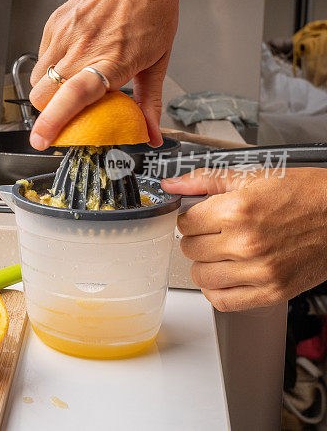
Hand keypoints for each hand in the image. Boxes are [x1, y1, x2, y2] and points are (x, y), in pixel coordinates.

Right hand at [29, 0, 182, 149]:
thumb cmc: (153, 11)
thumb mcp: (158, 63)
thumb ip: (150, 104)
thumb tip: (151, 136)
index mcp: (112, 61)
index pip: (72, 96)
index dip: (52, 122)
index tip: (42, 141)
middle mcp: (83, 47)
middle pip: (42, 95)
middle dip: (47, 112)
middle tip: (64, 113)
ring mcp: (65, 34)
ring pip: (37, 80)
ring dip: (47, 91)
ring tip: (71, 83)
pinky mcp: (54, 23)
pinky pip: (41, 58)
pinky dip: (52, 67)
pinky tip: (73, 59)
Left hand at [161, 168, 326, 311]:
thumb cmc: (307, 195)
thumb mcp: (254, 177)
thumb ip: (205, 180)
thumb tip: (172, 185)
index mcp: (237, 211)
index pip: (184, 224)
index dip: (190, 219)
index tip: (200, 219)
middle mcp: (245, 243)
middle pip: (189, 250)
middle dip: (197, 240)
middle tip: (213, 234)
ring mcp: (259, 270)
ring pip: (201, 277)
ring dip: (205, 265)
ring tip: (220, 254)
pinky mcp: (272, 291)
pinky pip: (223, 301)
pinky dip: (217, 291)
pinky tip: (225, 277)